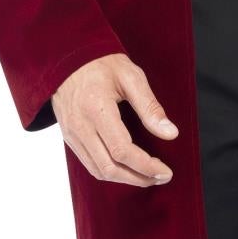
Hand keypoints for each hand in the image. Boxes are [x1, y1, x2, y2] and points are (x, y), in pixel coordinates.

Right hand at [52, 53, 177, 184]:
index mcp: (96, 108)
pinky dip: (110, 172)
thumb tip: (170, 133)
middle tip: (161, 177)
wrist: (66, 59)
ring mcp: (72, 134)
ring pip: (98, 170)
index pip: (122, 150)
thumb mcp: (130, 76)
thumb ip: (150, 106)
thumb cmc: (101, 63)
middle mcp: (80, 125)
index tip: (165, 171)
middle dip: (138, 178)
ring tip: (147, 177)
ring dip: (125, 179)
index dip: (146, 166)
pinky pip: (89, 163)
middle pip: (110, 167)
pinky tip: (127, 169)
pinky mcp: (69, 137)